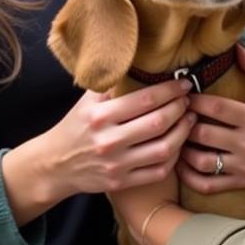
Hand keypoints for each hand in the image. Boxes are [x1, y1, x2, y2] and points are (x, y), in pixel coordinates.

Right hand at [1, 78, 194, 224]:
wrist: (54, 165)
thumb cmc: (75, 127)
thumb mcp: (86, 101)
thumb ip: (110, 84)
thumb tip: (138, 61)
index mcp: (100, 116)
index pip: (145, 99)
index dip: (170, 90)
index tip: (184, 83)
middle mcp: (109, 141)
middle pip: (158, 123)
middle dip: (180, 108)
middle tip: (188, 100)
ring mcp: (116, 164)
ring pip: (163, 149)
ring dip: (183, 132)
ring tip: (190, 120)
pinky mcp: (121, 183)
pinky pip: (157, 171)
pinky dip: (174, 158)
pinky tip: (178, 144)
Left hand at [177, 46, 244, 194]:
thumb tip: (235, 46)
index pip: (216, 109)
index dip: (194, 101)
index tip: (183, 94)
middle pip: (204, 135)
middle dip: (184, 123)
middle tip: (174, 115)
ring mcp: (244, 167)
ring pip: (201, 161)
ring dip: (182, 149)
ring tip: (175, 136)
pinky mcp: (240, 182)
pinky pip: (207, 184)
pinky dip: (188, 176)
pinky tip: (180, 162)